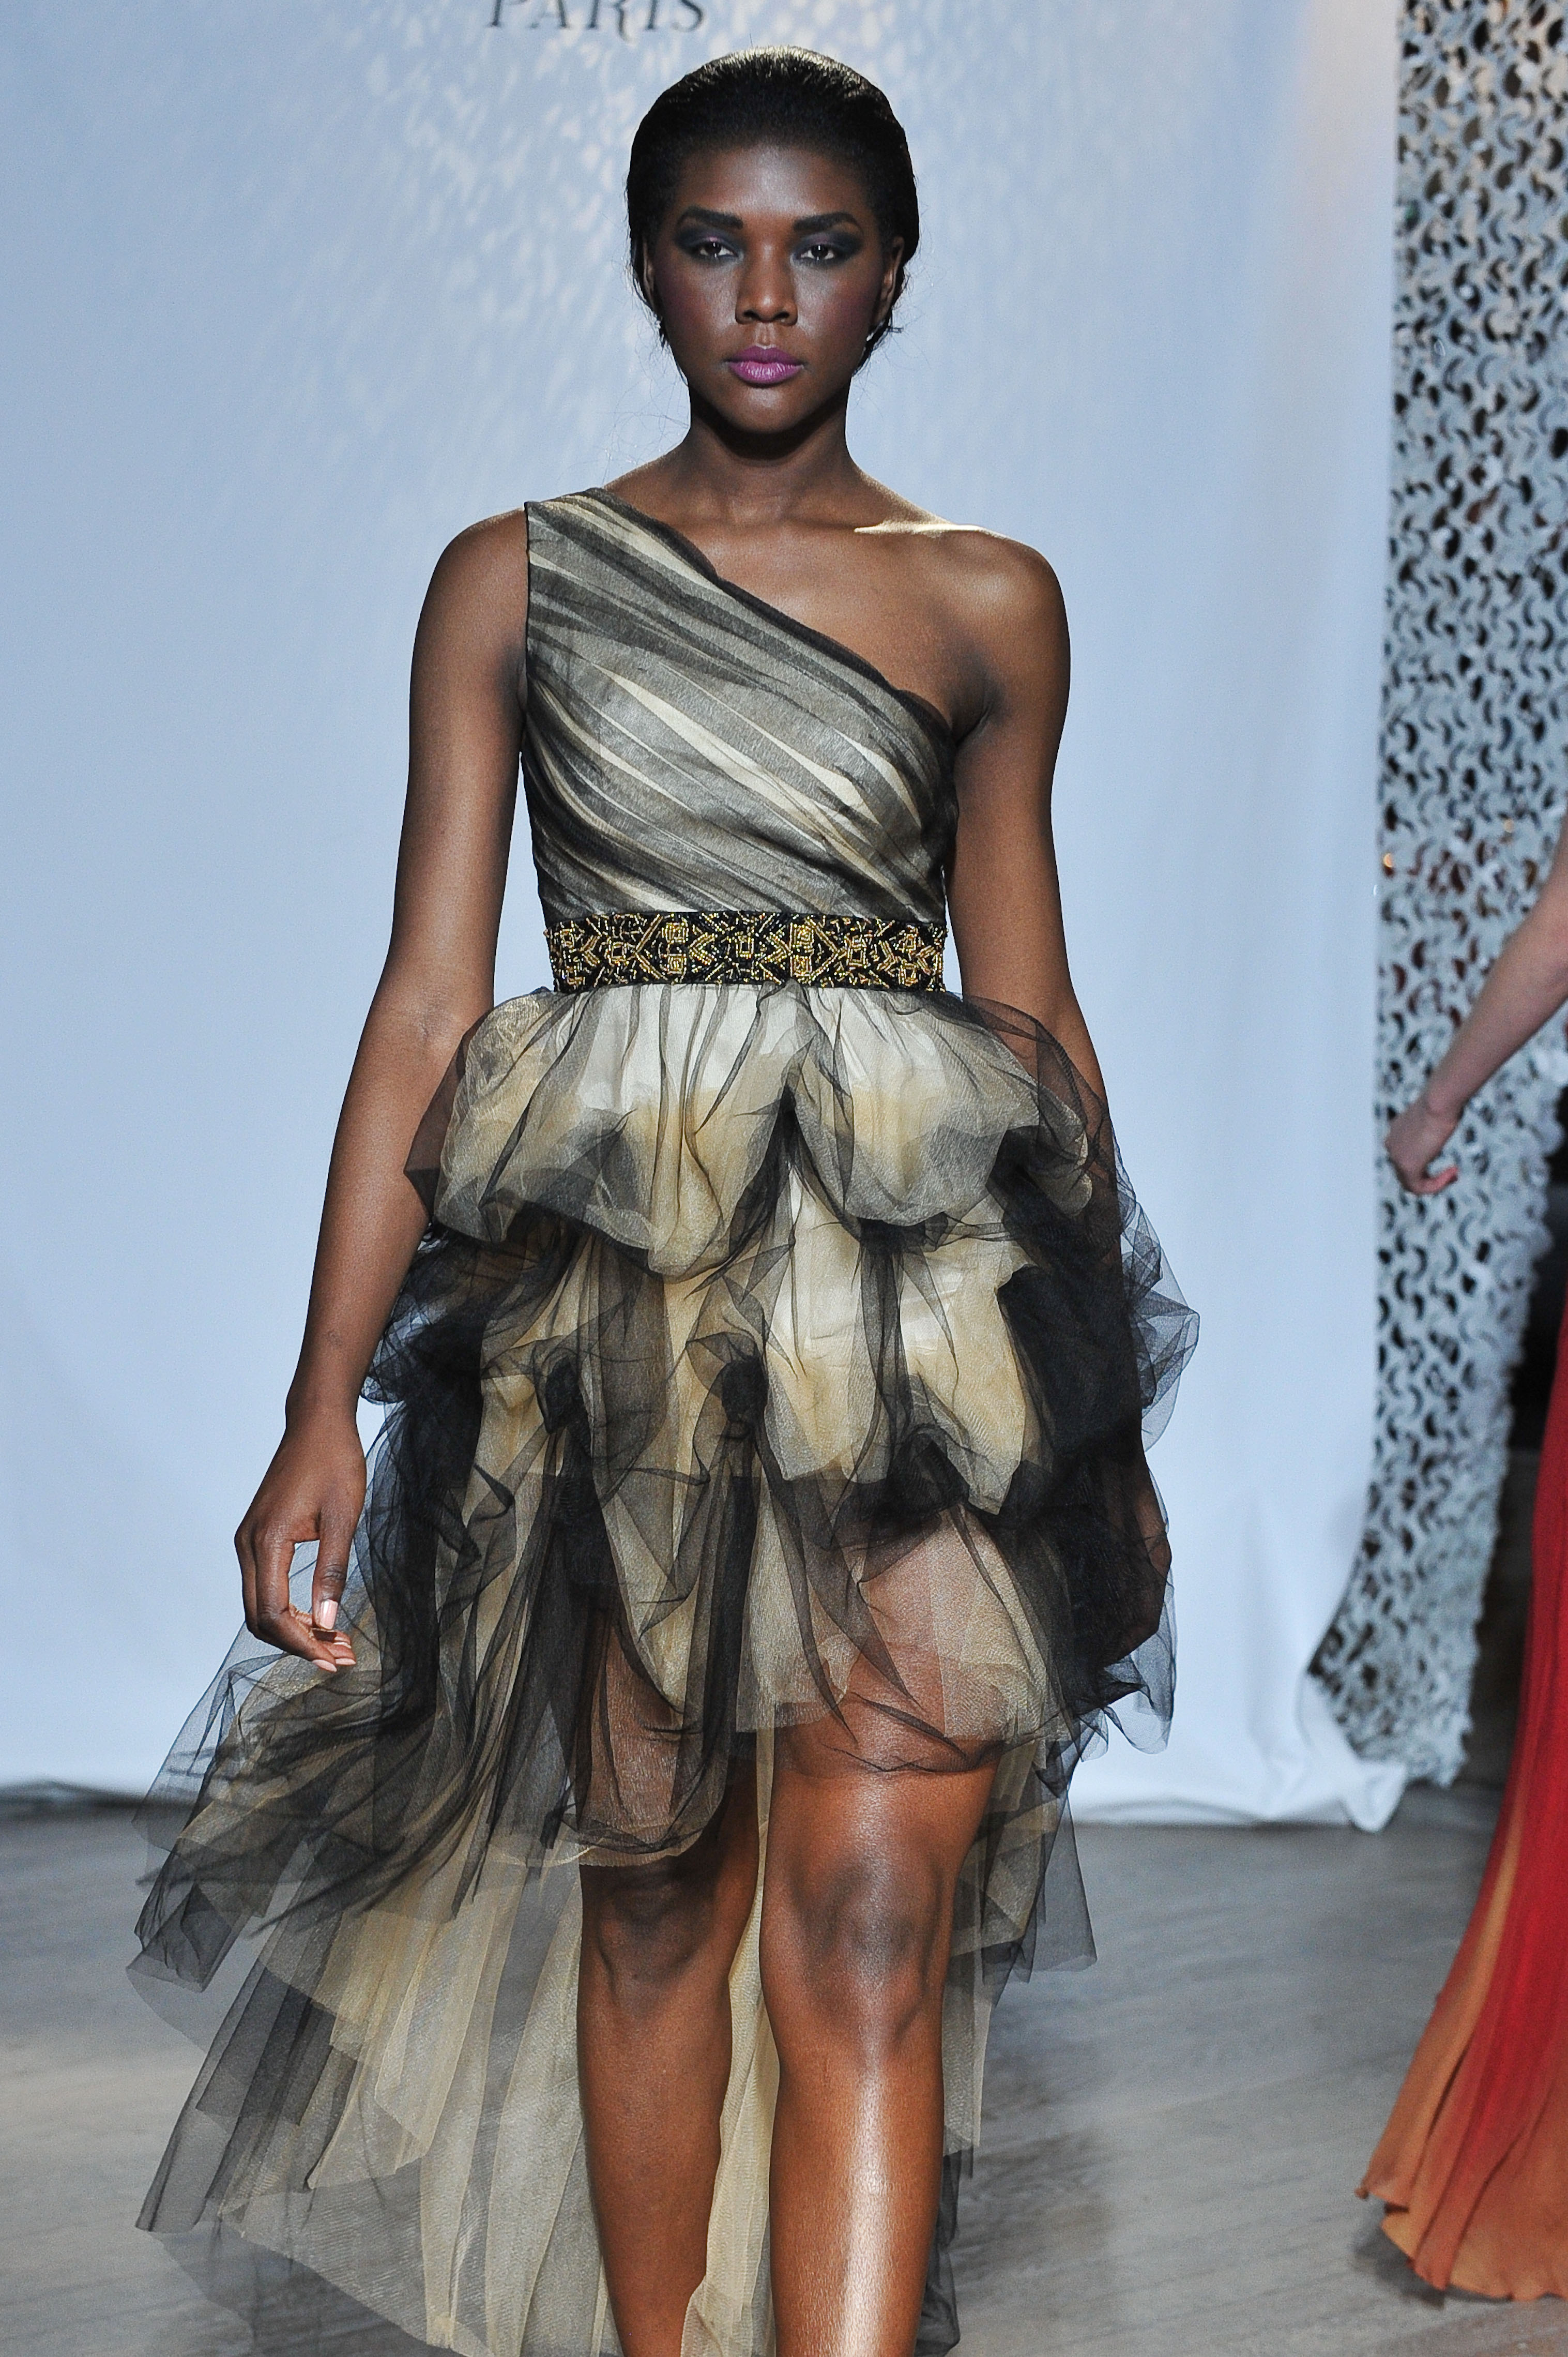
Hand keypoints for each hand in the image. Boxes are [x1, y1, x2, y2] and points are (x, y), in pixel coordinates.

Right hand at [235, 1409, 364, 1671]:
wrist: (317, 1423)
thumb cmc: (334, 1462)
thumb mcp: (343, 1517)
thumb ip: (332, 1571)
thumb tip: (329, 1622)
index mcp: (266, 1540)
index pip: (273, 1613)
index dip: (302, 1644)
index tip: (333, 1660)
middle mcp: (248, 1544)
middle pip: (260, 1618)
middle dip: (298, 1644)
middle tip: (340, 1658)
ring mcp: (249, 1540)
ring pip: (260, 1605)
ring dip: (294, 1630)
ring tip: (336, 1643)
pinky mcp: (257, 1536)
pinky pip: (264, 1586)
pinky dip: (288, 1609)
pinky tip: (320, 1617)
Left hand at [1385, 1092, 1460, 1195]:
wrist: (1439, 1100)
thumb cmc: (1443, 1102)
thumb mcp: (1435, 1115)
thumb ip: (1432, 1126)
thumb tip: (1441, 1127)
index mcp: (1395, 1132)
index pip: (1405, 1157)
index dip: (1426, 1164)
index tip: (1446, 1160)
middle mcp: (1391, 1145)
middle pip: (1405, 1174)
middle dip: (1430, 1178)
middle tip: (1452, 1173)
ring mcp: (1396, 1157)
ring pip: (1411, 1184)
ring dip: (1435, 1183)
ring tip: (1453, 1175)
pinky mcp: (1407, 1166)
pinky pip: (1419, 1187)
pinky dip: (1437, 1185)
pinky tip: (1452, 1173)